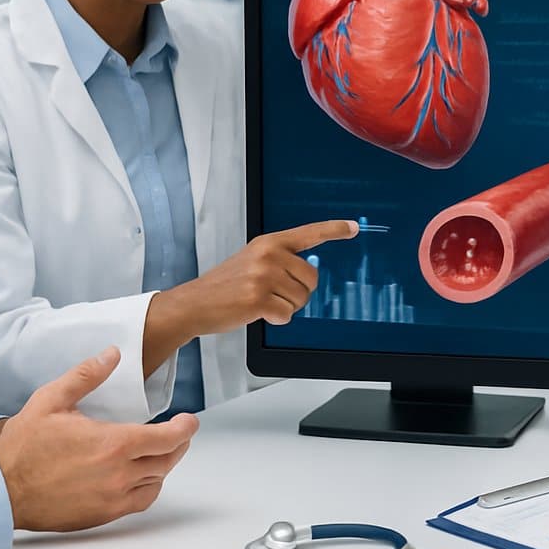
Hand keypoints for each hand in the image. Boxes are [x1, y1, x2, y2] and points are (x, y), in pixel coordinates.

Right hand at [0, 347, 197, 531]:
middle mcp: (119, 474)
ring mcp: (112, 498)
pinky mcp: (102, 515)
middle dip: (178, 444)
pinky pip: (140, 502)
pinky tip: (143, 476)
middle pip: (166, 460)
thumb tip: (112, 354)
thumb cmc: (23, 446)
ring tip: (162, 451)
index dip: (185, 428)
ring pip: (155, 481)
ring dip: (164, 465)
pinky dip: (149, 487)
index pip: (167, 438)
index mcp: (113, 443)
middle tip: (179, 432)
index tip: (190, 421)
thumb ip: (87, 375)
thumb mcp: (52, 399)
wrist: (0, 490)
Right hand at [145, 220, 357, 369]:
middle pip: (311, 279)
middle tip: (272, 295)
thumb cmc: (225, 285)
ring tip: (260, 302)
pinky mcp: (259, 298)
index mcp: (268, 242)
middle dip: (298, 294)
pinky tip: (256, 313)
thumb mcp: (252, 260)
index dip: (334, 230)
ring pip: (301, 300)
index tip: (354, 227)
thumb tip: (309, 273)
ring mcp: (264, 276)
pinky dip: (275, 320)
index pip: (309, 233)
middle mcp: (268, 254)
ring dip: (285, 308)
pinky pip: (287, 315)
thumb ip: (279, 260)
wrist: (194, 303)